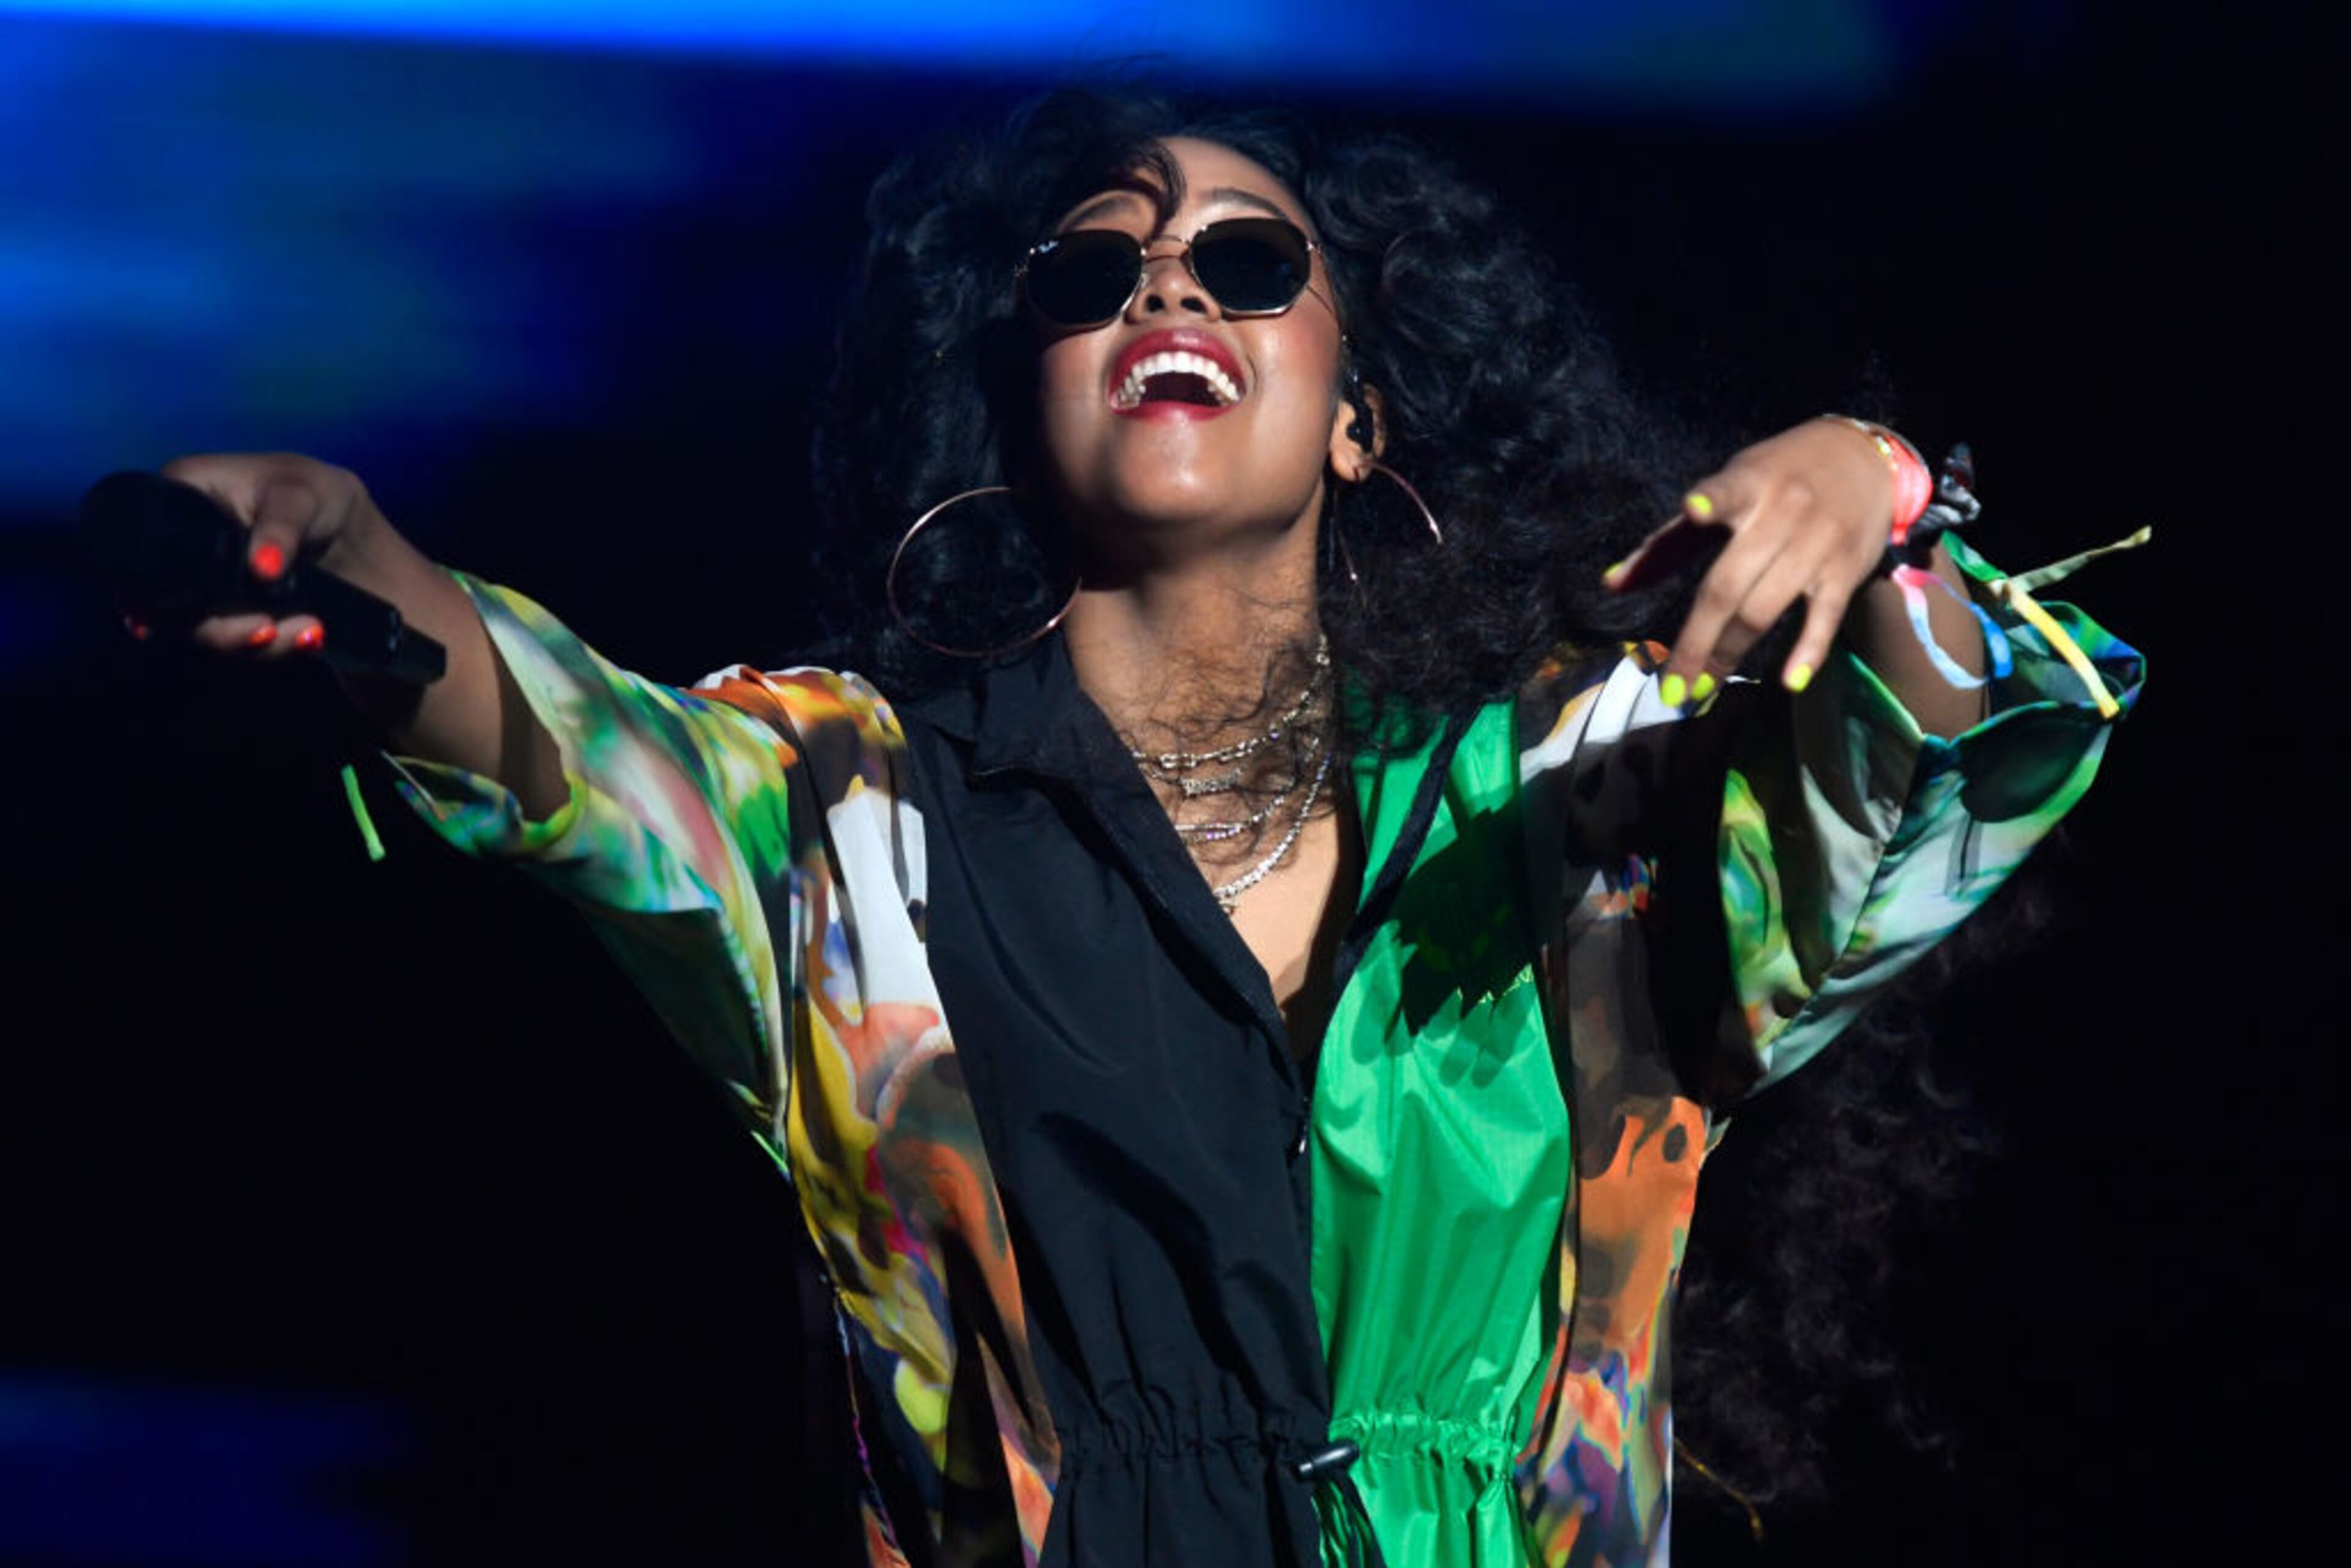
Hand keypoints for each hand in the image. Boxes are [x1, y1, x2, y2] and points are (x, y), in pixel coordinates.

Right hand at [153, 453, 385, 658]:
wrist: (348, 527)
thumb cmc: (314, 493)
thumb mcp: (301, 496)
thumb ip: (280, 527)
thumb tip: (262, 569)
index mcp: (182, 494)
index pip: (143, 546)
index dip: (140, 592)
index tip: (153, 626)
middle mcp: (184, 545)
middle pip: (170, 605)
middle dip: (219, 630)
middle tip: (265, 632)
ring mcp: (207, 583)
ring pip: (210, 629)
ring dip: (257, 641)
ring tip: (308, 630)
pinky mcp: (235, 610)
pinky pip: (245, 639)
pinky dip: (279, 644)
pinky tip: (311, 635)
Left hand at [1603, 417, 1895, 701]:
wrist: (1864, 460)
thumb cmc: (1779, 479)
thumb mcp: (1728, 490)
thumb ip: (1671, 541)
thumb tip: (1612, 585)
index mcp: (1747, 485)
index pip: (1726, 492)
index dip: (1709, 501)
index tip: (1692, 509)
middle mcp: (1783, 513)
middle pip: (1729, 584)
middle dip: (1696, 640)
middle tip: (1671, 689)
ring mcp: (1817, 544)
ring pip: (1764, 608)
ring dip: (1730, 653)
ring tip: (1702, 688)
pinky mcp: (1845, 570)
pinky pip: (1825, 618)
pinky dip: (1808, 651)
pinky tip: (1788, 682)